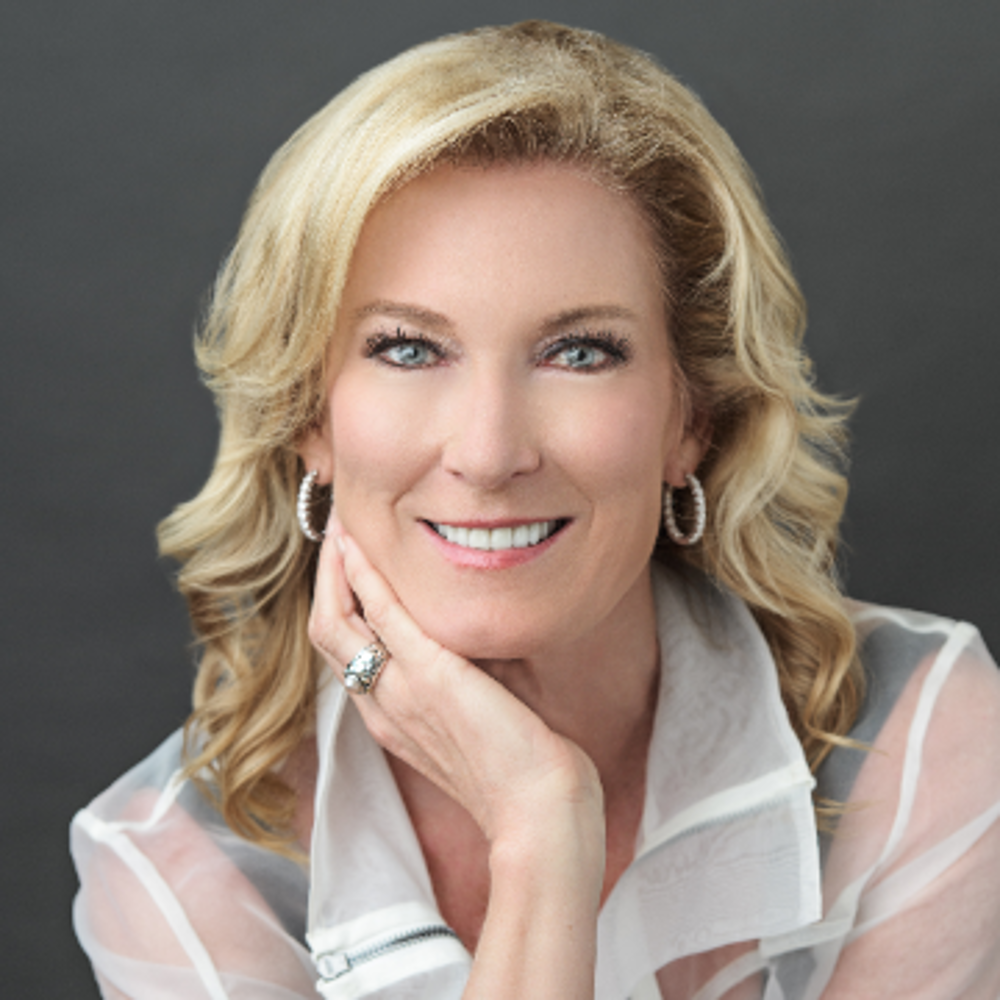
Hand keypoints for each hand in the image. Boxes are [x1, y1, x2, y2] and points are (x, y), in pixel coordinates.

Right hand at [307, 516, 605, 856]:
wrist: (541, 816)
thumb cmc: (524, 773)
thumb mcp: (481, 721)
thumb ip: (468, 682)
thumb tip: (482, 641)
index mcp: (392, 720)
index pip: (346, 656)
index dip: (340, 608)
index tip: (350, 566)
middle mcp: (382, 707)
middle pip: (327, 636)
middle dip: (325, 580)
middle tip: (336, 534)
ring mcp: (400, 692)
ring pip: (336, 623)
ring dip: (334, 568)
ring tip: (339, 526)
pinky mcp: (430, 677)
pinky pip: (381, 616)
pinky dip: (364, 576)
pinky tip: (359, 544)